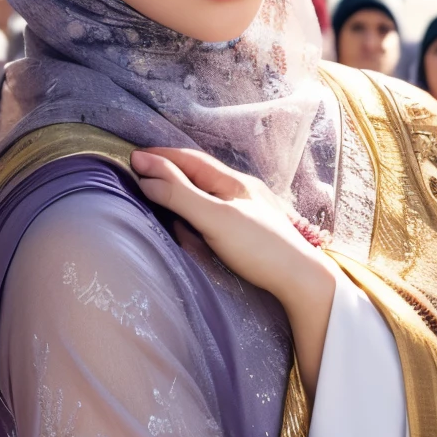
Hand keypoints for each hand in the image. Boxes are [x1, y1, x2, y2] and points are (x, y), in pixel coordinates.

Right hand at [130, 146, 335, 397]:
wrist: (302, 281)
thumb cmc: (260, 248)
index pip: (190, 159)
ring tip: (159, 189)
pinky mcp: (249, 232)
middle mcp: (241, 191)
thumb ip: (179, 194)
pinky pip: (214, 210)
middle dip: (169, 168)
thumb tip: (145, 171)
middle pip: (198, 173)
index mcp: (233, 181)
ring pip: (207, 191)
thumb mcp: (214, 218)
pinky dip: (194, 207)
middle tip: (141, 171)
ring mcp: (247, 211)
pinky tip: (190, 218)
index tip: (134, 157)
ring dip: (182, 186)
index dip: (161, 156)